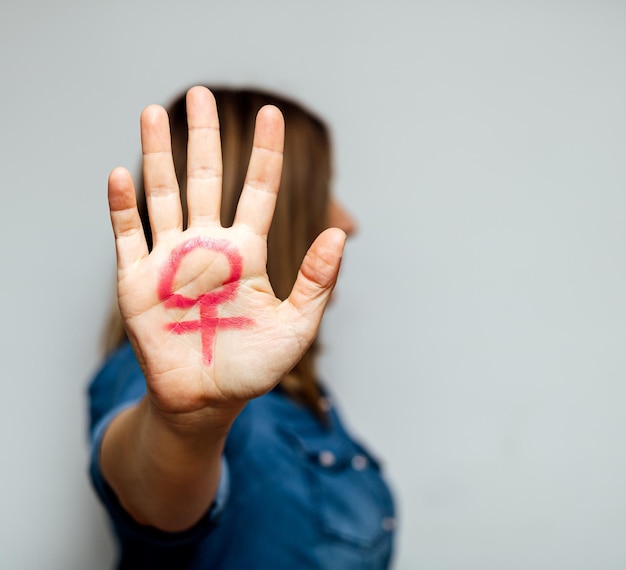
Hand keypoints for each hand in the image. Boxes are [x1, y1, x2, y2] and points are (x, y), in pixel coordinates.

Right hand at [107, 87, 344, 420]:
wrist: (205, 402)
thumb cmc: (252, 368)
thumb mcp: (296, 327)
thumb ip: (318, 281)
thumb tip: (341, 233)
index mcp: (246, 253)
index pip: (258, 190)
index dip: (265, 153)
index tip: (273, 113)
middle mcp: (208, 247)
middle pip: (206, 180)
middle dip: (204, 137)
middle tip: (202, 93)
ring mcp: (170, 260)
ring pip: (163, 195)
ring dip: (158, 154)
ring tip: (154, 112)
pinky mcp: (137, 281)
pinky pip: (127, 235)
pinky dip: (122, 206)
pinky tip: (120, 174)